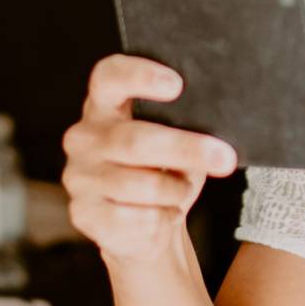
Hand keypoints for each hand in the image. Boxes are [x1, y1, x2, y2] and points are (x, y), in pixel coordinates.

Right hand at [61, 54, 237, 265]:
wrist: (144, 230)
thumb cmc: (165, 174)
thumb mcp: (178, 145)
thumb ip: (185, 130)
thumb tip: (217, 136)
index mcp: (105, 107)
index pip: (109, 78)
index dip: (140, 75)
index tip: (176, 85)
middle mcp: (84, 137)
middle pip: (136, 140)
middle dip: (187, 149)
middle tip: (225, 159)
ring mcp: (79, 176)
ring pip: (143, 184)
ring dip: (177, 191)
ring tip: (183, 190)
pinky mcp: (84, 213)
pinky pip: (138, 217)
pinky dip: (164, 218)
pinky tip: (165, 214)